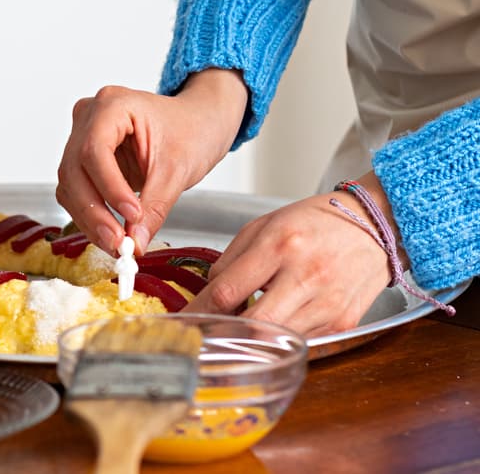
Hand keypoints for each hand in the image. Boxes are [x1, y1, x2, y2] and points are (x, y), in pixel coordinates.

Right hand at [56, 69, 246, 253]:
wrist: (196, 123)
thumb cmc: (191, 131)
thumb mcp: (178, 170)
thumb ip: (154, 207)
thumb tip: (135, 243)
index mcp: (113, 104)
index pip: (95, 149)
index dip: (109, 187)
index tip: (132, 215)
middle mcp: (89, 116)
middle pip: (75, 169)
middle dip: (94, 211)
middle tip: (117, 242)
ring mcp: (81, 136)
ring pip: (70, 184)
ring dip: (89, 218)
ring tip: (116, 243)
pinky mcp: (82, 158)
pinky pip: (75, 190)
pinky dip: (90, 214)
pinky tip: (109, 231)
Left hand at [185, 175, 396, 335]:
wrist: (376, 226)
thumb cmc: (317, 222)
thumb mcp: (265, 225)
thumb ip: (232, 259)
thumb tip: (210, 292)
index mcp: (281, 245)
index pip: (227, 291)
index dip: (201, 310)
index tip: (188, 318)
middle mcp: (305, 276)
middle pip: (251, 324)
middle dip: (224, 332)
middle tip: (208, 333)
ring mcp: (327, 304)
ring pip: (275, 339)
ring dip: (252, 338)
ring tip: (240, 327)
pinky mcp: (342, 323)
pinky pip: (299, 340)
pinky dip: (280, 337)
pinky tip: (274, 324)